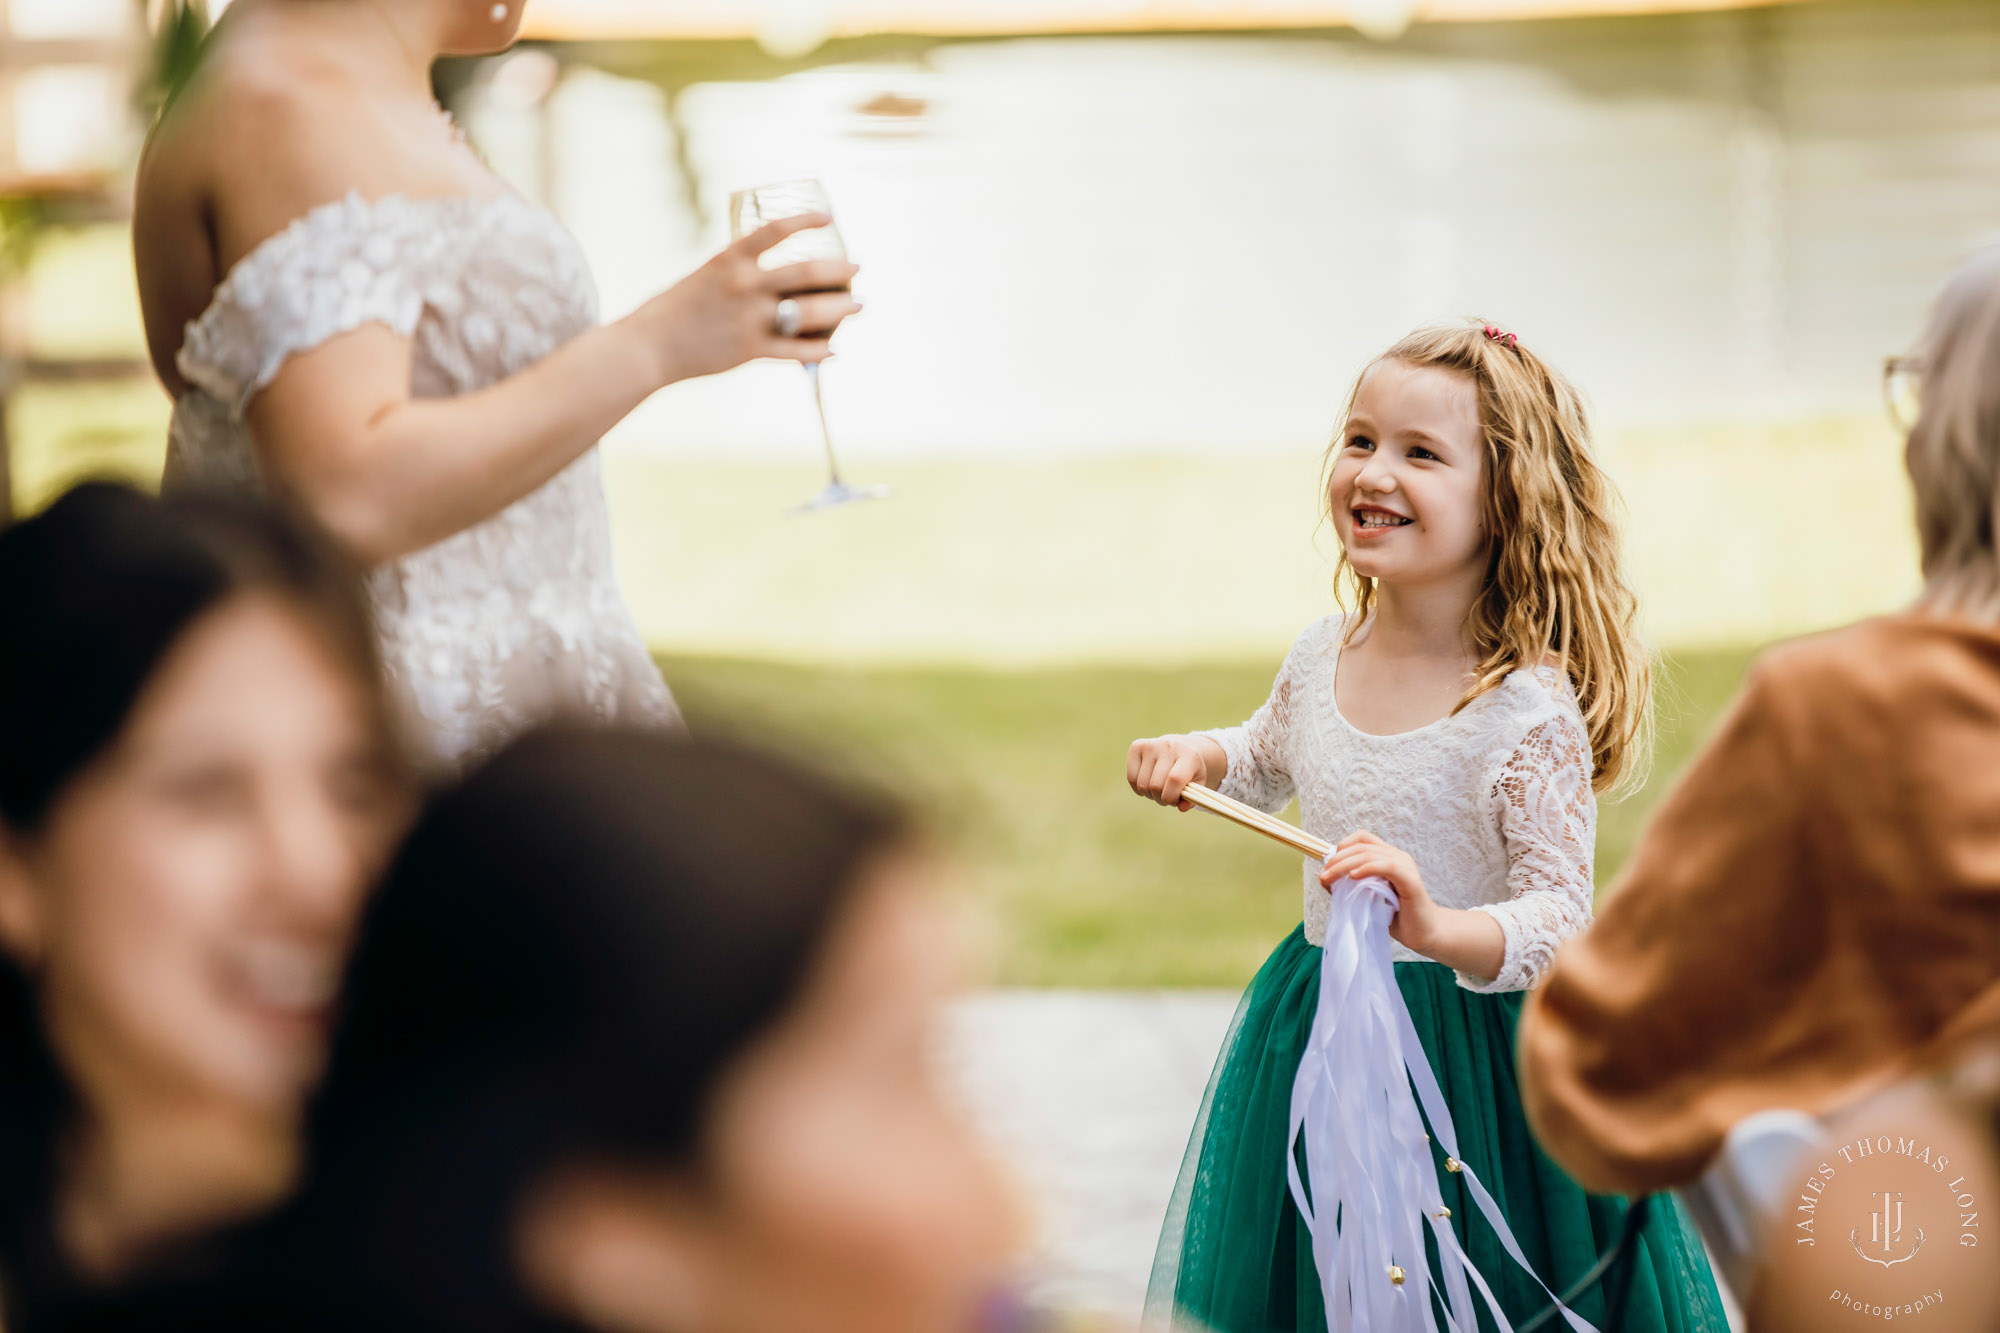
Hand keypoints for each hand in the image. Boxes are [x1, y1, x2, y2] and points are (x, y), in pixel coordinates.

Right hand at [634, 212, 863, 385]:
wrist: (648, 346)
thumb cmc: (673, 311)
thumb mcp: (704, 277)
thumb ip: (737, 275)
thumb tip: (773, 281)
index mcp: (730, 259)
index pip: (776, 230)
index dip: (806, 220)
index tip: (828, 217)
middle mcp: (744, 285)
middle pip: (806, 273)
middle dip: (839, 270)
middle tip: (857, 267)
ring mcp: (749, 318)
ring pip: (809, 312)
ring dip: (840, 308)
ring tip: (858, 305)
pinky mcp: (750, 350)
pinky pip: (795, 351)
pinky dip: (819, 351)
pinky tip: (834, 350)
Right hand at [1126, 735, 1212, 810]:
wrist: (1181, 747)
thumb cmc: (1190, 769)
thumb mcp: (1198, 782)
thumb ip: (1192, 797)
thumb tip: (1181, 807)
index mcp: (1188, 755)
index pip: (1174, 779)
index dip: (1171, 797)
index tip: (1174, 801)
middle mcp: (1169, 747)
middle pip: (1156, 785)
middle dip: (1160, 798)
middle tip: (1167, 797)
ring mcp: (1151, 745)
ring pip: (1142, 784)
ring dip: (1149, 794)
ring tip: (1158, 790)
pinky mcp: (1136, 746)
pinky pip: (1131, 778)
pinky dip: (1138, 788)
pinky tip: (1147, 784)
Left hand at [1319, 831, 1440, 953]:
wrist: (1423, 933)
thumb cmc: (1396, 916)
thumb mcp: (1366, 898)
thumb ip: (1348, 886)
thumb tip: (1324, 877)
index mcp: (1388, 857)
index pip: (1363, 839)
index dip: (1342, 847)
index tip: (1327, 865)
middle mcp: (1397, 857)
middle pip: (1362, 846)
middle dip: (1338, 859)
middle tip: (1323, 875)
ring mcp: (1405, 866)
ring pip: (1370, 854)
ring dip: (1345, 864)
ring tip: (1330, 878)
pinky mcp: (1410, 880)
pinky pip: (1387, 866)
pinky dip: (1367, 868)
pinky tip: (1353, 876)